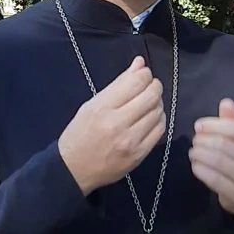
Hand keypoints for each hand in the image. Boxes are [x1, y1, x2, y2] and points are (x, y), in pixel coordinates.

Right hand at [58, 56, 165, 196]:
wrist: (74, 169)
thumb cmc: (79, 134)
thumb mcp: (91, 105)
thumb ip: (118, 84)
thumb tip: (140, 63)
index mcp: (102, 108)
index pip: (135, 82)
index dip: (145, 74)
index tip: (144, 74)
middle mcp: (117, 123)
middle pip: (151, 96)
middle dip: (155, 86)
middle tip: (151, 86)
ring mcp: (130, 141)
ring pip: (158, 112)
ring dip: (157, 102)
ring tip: (149, 102)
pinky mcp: (139, 155)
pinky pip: (159, 130)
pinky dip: (159, 119)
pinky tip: (151, 118)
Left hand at [189, 99, 233, 223]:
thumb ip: (233, 121)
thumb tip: (226, 102)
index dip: (213, 125)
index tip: (198, 125)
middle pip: (223, 144)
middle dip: (203, 140)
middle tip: (195, 140)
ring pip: (217, 161)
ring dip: (199, 154)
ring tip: (193, 151)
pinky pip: (214, 179)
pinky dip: (200, 169)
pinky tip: (196, 164)